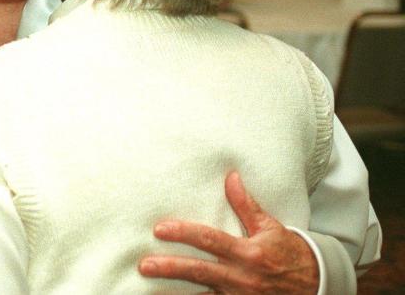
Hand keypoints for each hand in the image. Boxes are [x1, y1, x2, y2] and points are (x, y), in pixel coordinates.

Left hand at [138, 172, 318, 293]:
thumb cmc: (288, 252)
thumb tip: (230, 176)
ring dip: (174, 293)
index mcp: (248, 253)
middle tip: (144, 265)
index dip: (184, 234)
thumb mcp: (270, 227)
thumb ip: (246, 204)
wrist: (316, 285)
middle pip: (200, 271)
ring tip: (147, 289)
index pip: (210, 240)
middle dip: (171, 268)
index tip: (159, 229)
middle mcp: (242, 277)